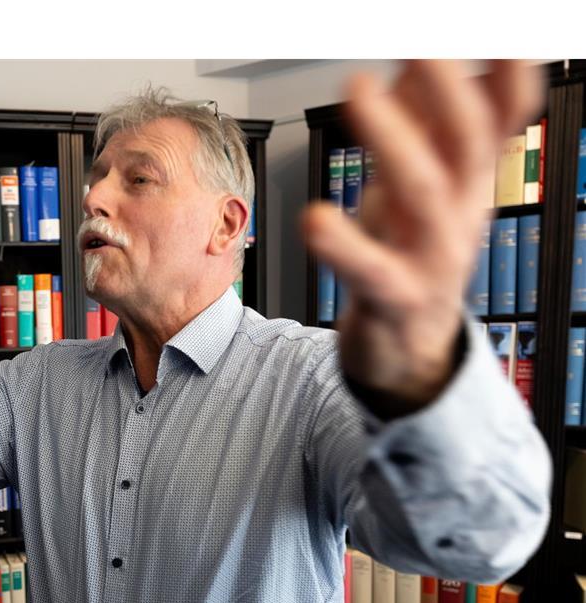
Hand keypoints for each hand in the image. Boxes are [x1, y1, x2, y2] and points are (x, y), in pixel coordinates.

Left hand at [304, 60, 542, 416]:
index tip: (500, 37)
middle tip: (420, 47)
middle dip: (447, 91)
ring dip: (395, 137)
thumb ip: (418, 130)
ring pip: (422, 193)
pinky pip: (371, 270)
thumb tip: (408, 69)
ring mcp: (431, 258)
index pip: (498, 121)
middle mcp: (458, 213)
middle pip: (466, 144)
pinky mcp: (393, 298)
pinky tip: (315, 219)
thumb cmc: (406, 255)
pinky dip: (343, 245)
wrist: (406, 348)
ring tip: (362, 89)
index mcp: (466, 181)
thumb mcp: (417, 186)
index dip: (506, 78)